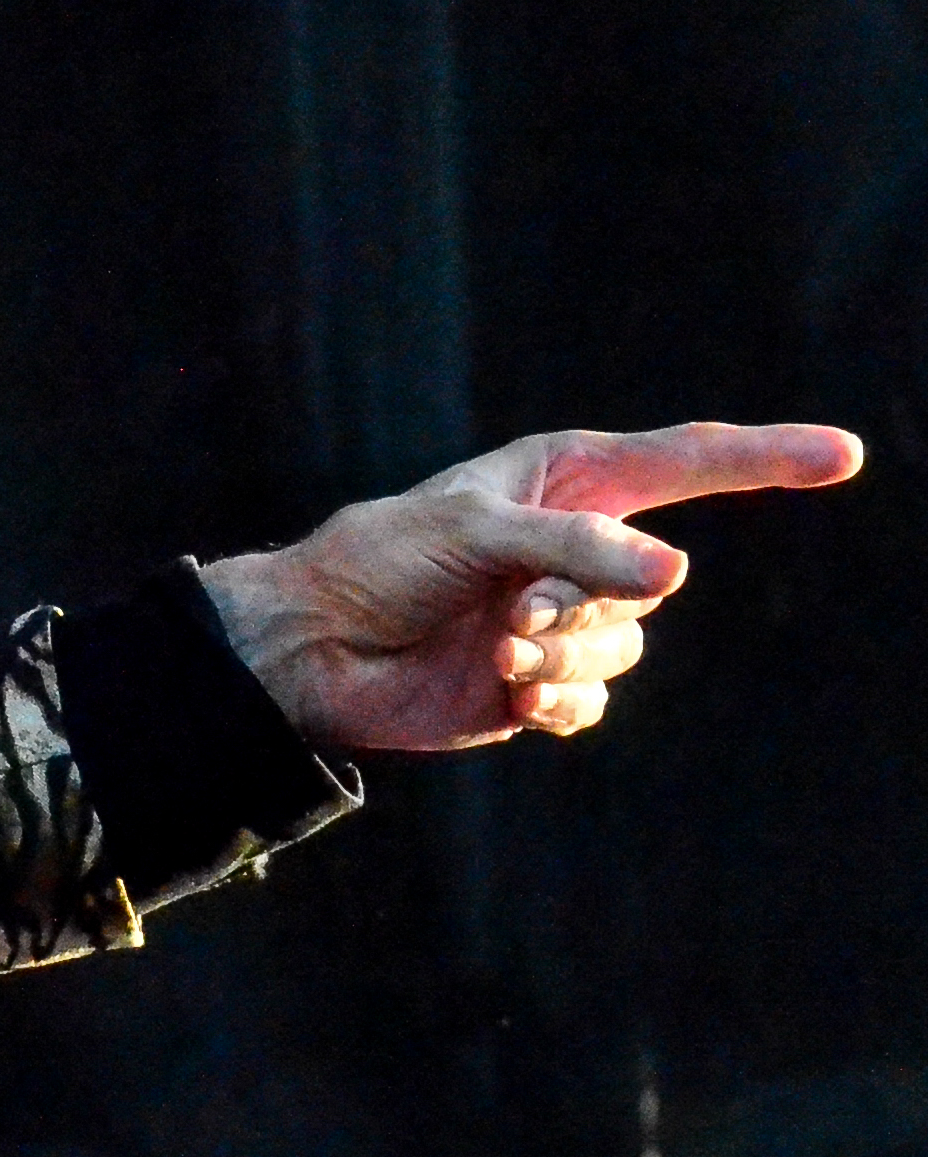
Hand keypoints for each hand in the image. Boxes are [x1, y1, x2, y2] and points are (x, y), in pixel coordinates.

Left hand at [197, 421, 861, 751]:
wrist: (311, 645)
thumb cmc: (380, 559)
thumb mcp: (476, 528)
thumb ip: (576, 546)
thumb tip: (672, 575)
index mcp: (568, 481)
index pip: (689, 461)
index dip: (768, 457)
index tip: (844, 455)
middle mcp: (576, 548)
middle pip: (653, 579)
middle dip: (586, 602)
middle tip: (510, 611)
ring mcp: (559, 619)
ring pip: (625, 647)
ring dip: (563, 654)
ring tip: (495, 650)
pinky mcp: (535, 684)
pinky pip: (590, 701)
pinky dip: (556, 700)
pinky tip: (509, 693)